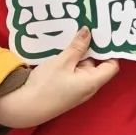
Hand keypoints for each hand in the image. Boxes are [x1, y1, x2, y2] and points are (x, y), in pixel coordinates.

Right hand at [0, 28, 117, 128]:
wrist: (23, 107)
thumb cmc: (46, 85)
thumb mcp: (62, 61)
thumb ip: (77, 46)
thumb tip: (89, 31)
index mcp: (92, 82)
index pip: (112, 65)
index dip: (110, 50)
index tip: (106, 33)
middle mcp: (88, 87)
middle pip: (97, 64)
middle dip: (93, 46)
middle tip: (90, 26)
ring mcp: (76, 88)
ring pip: (83, 65)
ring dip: (80, 51)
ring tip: (76, 31)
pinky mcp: (66, 87)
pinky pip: (73, 70)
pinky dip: (71, 59)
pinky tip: (64, 46)